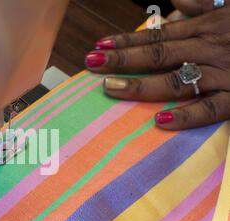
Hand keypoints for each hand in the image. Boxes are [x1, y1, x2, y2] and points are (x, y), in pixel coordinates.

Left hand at [86, 0, 228, 129]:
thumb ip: (206, 3)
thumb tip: (176, 1)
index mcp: (206, 29)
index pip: (158, 36)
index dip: (126, 42)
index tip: (99, 46)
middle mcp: (209, 50)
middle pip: (158, 56)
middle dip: (122, 60)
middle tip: (91, 63)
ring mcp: (224, 74)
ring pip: (176, 81)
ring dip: (141, 86)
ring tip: (111, 88)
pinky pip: (211, 109)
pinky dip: (187, 116)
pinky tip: (159, 121)